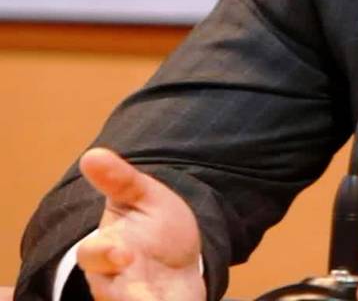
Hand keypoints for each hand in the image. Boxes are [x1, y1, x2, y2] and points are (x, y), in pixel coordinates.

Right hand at [75, 148, 205, 300]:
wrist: (183, 259)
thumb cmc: (155, 227)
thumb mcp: (144, 198)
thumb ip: (120, 180)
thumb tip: (92, 154)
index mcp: (106, 250)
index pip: (93, 255)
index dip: (105, 254)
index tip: (123, 251)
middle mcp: (115, 282)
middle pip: (109, 293)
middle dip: (125, 294)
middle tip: (143, 295)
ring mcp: (136, 300)